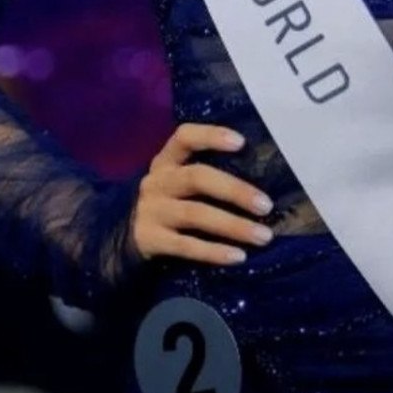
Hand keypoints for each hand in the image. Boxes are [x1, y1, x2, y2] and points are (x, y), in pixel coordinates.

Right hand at [131, 124, 273, 266]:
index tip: (241, 142)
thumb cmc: (170, 201)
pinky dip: (214, 252)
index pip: (184, 137)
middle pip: (196, 178)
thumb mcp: (179, 181)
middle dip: (235, 191)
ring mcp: (151, 211)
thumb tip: (265, 180)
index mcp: (166, 161)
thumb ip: (208, 176)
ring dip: (233, 226)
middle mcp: (157, 182)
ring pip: (195, 214)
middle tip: (266, 206)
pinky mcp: (150, 240)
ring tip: (263, 236)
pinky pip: (185, 246)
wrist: (126, 237)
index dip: (211, 136)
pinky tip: (238, 256)